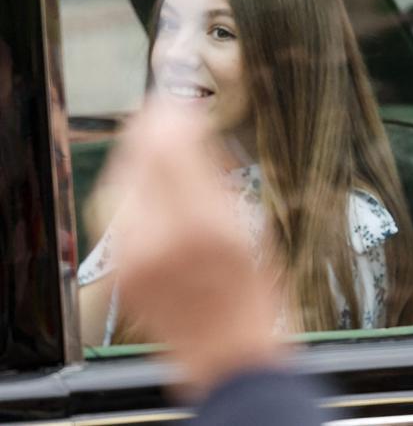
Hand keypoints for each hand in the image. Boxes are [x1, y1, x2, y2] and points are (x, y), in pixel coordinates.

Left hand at [98, 100, 282, 398]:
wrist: (227, 351)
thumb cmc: (255, 294)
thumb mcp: (254, 225)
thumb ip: (219, 177)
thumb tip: (193, 132)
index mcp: (207, 223)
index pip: (170, 141)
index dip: (175, 111)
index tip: (186, 101)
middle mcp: (162, 235)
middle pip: (138, 153)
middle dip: (155, 126)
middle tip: (174, 113)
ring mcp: (133, 251)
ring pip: (121, 175)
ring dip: (141, 154)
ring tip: (165, 148)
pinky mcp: (119, 263)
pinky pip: (116, 207)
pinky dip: (134, 186)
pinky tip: (154, 186)